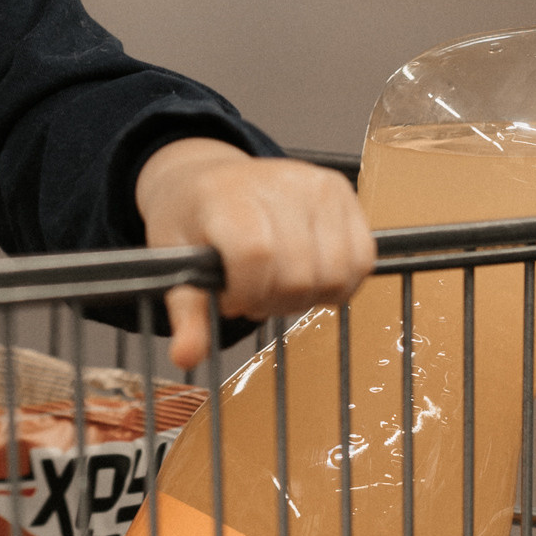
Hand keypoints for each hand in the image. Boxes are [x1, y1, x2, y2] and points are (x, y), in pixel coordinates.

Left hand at [133, 137, 375, 374]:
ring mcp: (316, 185)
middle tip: (252, 294)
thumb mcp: (173, 261)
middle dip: (274, 301)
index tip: (229, 296)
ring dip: (308, 295)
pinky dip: (339, 283)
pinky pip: (362, 258)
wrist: (209, 178)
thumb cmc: (192, 220)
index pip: (256, 255)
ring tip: (278, 284)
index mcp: (228, 196)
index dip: (247, 292)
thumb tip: (185, 357)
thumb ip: (186, 311)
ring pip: (335, 272)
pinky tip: (309, 277)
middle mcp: (278, 182)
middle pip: (298, 273)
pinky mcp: (343, 192)